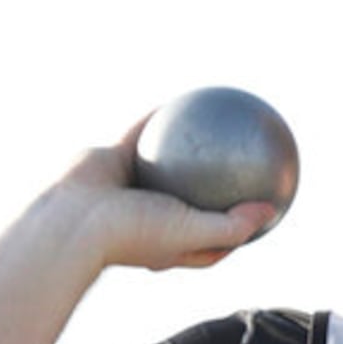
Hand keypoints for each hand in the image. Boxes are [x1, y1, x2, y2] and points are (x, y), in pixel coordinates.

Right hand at [54, 118, 275, 270]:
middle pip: (193, 199)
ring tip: (218, 125)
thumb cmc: (133, 233)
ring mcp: (131, 188)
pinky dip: (160, 119)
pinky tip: (185, 100)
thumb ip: (232, 226)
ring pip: (167, 163)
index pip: (214, 240)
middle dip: (215, 185)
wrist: (71, 219)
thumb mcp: (192, 234)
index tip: (264, 210)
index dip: (239, 228)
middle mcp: (152, 216)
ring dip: (188, 146)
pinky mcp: (113, 160)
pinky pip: (143, 133)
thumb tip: (270, 211)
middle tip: (245, 163)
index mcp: (170, 243)